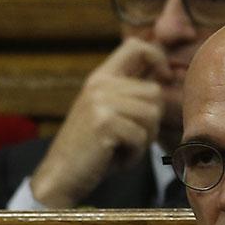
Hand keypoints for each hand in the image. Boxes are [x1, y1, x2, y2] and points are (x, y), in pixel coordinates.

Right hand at [29, 38, 168, 208]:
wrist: (59, 177)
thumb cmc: (89, 150)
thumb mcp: (107, 114)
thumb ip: (129, 94)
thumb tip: (165, 78)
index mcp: (99, 79)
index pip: (135, 47)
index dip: (157, 58)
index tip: (162, 78)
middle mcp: (99, 85)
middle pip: (154, 91)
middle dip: (150, 121)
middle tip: (130, 140)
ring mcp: (100, 102)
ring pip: (152, 114)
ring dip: (143, 139)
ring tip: (121, 149)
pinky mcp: (104, 123)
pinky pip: (140, 136)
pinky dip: (134, 155)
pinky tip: (115, 159)